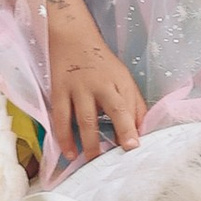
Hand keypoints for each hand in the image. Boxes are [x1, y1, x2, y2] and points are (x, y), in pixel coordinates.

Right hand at [47, 15, 146, 164]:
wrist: (72, 37)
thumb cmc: (101, 63)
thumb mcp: (122, 78)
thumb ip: (134, 104)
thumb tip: (142, 132)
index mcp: (120, 81)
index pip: (130, 106)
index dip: (133, 126)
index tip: (135, 145)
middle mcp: (101, 84)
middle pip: (114, 109)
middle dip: (120, 131)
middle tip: (121, 154)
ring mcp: (79, 88)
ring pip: (86, 119)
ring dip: (90, 143)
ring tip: (93, 162)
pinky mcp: (59, 92)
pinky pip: (61, 118)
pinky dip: (64, 137)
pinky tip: (69, 152)